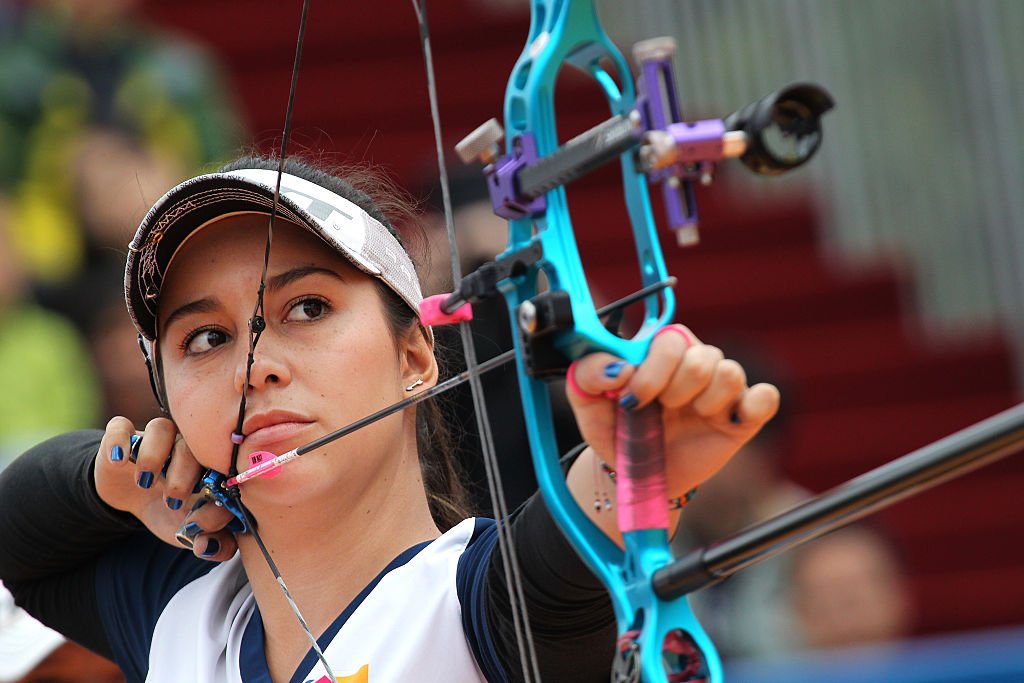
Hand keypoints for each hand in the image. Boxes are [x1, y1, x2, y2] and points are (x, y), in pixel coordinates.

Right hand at [95, 416, 237, 560]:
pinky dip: (118, 441)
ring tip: (146, 483)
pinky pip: (120, 427)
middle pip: (193, 443)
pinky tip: (119, 460)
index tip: (202, 518)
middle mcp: (186, 445)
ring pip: (161, 429)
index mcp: (210, 464)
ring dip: (154, 456)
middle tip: (174, 500)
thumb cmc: (170, 511)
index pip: (223, 465)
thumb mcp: (189, 532)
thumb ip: (210, 543)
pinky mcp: (123, 437)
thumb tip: (208, 547)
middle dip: (185, 473)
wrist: (132, 499)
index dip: (216, 489)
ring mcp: (155, 438)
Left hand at [566, 324, 779, 498]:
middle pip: (703, 356)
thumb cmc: (617, 430)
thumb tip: (618, 368)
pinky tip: (727, 420)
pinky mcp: (743, 418)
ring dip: (705, 402)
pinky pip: (767, 397)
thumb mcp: (587, 404)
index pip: (670, 339)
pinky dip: (753, 405)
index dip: (652, 369)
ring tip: (689, 418)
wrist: (636, 475)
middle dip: (675, 389)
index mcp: (661, 352)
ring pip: (730, 373)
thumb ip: (587, 374)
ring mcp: (722, 390)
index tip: (630, 398)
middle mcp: (695, 363)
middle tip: (660, 410)